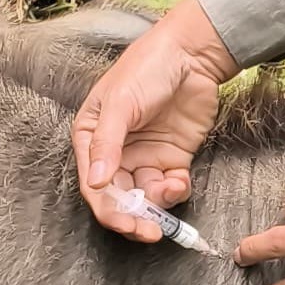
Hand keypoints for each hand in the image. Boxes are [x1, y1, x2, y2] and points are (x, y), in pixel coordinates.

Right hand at [72, 0, 237, 236]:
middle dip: (135, 217)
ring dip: (159, 204)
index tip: (128, 224)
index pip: (94, 186)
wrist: (193, 53)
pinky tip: (181, 181)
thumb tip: (95, 181)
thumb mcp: (121, 103)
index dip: (110, 209)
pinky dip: (176, 192)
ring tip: (172, 188)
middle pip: (119, 198)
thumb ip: (107, 144)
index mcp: (91, 137)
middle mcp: (115, 152)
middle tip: (151, 231)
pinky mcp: (172, 157)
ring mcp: (145, 156)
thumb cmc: (147, 67)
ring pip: (146, 197)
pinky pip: (170, 187)